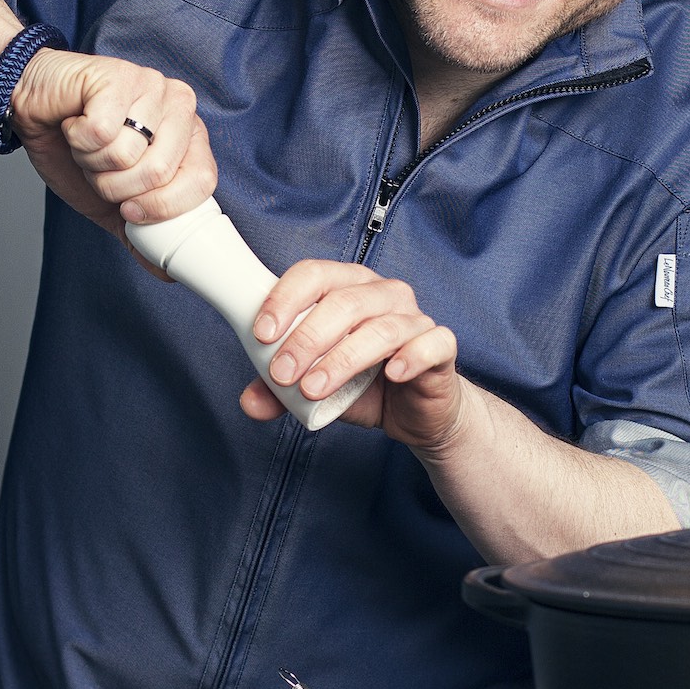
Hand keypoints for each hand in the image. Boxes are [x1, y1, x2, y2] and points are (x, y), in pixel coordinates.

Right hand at [8, 48, 215, 234]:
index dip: (162, 206)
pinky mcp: (116, 75)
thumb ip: (141, 234)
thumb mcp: (110, 202)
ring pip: (128, 154)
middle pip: (160, 173)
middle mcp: (179, 105)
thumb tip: (167, 272)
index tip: (129, 209)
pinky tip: (74, 123)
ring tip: (86, 142)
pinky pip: (101, 131)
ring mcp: (150, 84)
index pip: (202, 181)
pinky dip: (77, 138)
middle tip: (99, 166)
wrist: (32, 107)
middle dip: (116, 185)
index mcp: (190, 134)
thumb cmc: (73, 148)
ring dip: (93, 160)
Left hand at [240, 260, 468, 453]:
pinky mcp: (441, 347)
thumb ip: (281, 391)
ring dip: (342, 359)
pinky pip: (431, 344)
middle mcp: (383, 294)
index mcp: (348, 287)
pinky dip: (411, 357)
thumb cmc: (367, 384)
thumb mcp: (316, 386)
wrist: (416, 413)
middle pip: (343, 302)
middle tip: (282, 374)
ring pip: (381, 328)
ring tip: (314, 388)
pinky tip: (392, 375)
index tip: (261, 334)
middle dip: (306, 338)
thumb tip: (249, 402)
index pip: (314, 275)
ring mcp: (415, 318)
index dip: (285, 299)